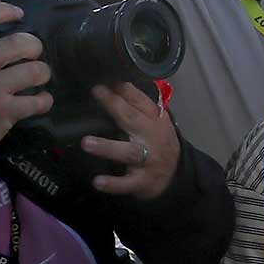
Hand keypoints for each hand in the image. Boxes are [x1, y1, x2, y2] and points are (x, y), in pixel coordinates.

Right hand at [0, 2, 52, 147]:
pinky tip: (40, 100)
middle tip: (33, 55)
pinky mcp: (5, 111)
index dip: (4, 11)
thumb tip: (7, 28)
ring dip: (44, 73)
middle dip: (35, 47)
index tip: (19, 14)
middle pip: (20, 42)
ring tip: (38, 78)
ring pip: (36, 70)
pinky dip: (45, 100)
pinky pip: (39, 100)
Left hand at [81, 83, 180, 198]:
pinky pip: (127, 183)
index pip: (142, 102)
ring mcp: (149, 160)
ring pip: (129, 152)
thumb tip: (112, 85)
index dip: (125, 90)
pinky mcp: (143, 181)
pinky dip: (113, 183)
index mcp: (156, 121)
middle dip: (115, 106)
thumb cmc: (158, 144)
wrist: (176, 176)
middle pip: (134, 120)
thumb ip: (137, 108)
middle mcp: (153, 137)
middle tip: (97, 94)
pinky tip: (98, 181)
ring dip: (108, 147)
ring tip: (87, 143)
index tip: (106, 80)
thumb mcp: (155, 123)